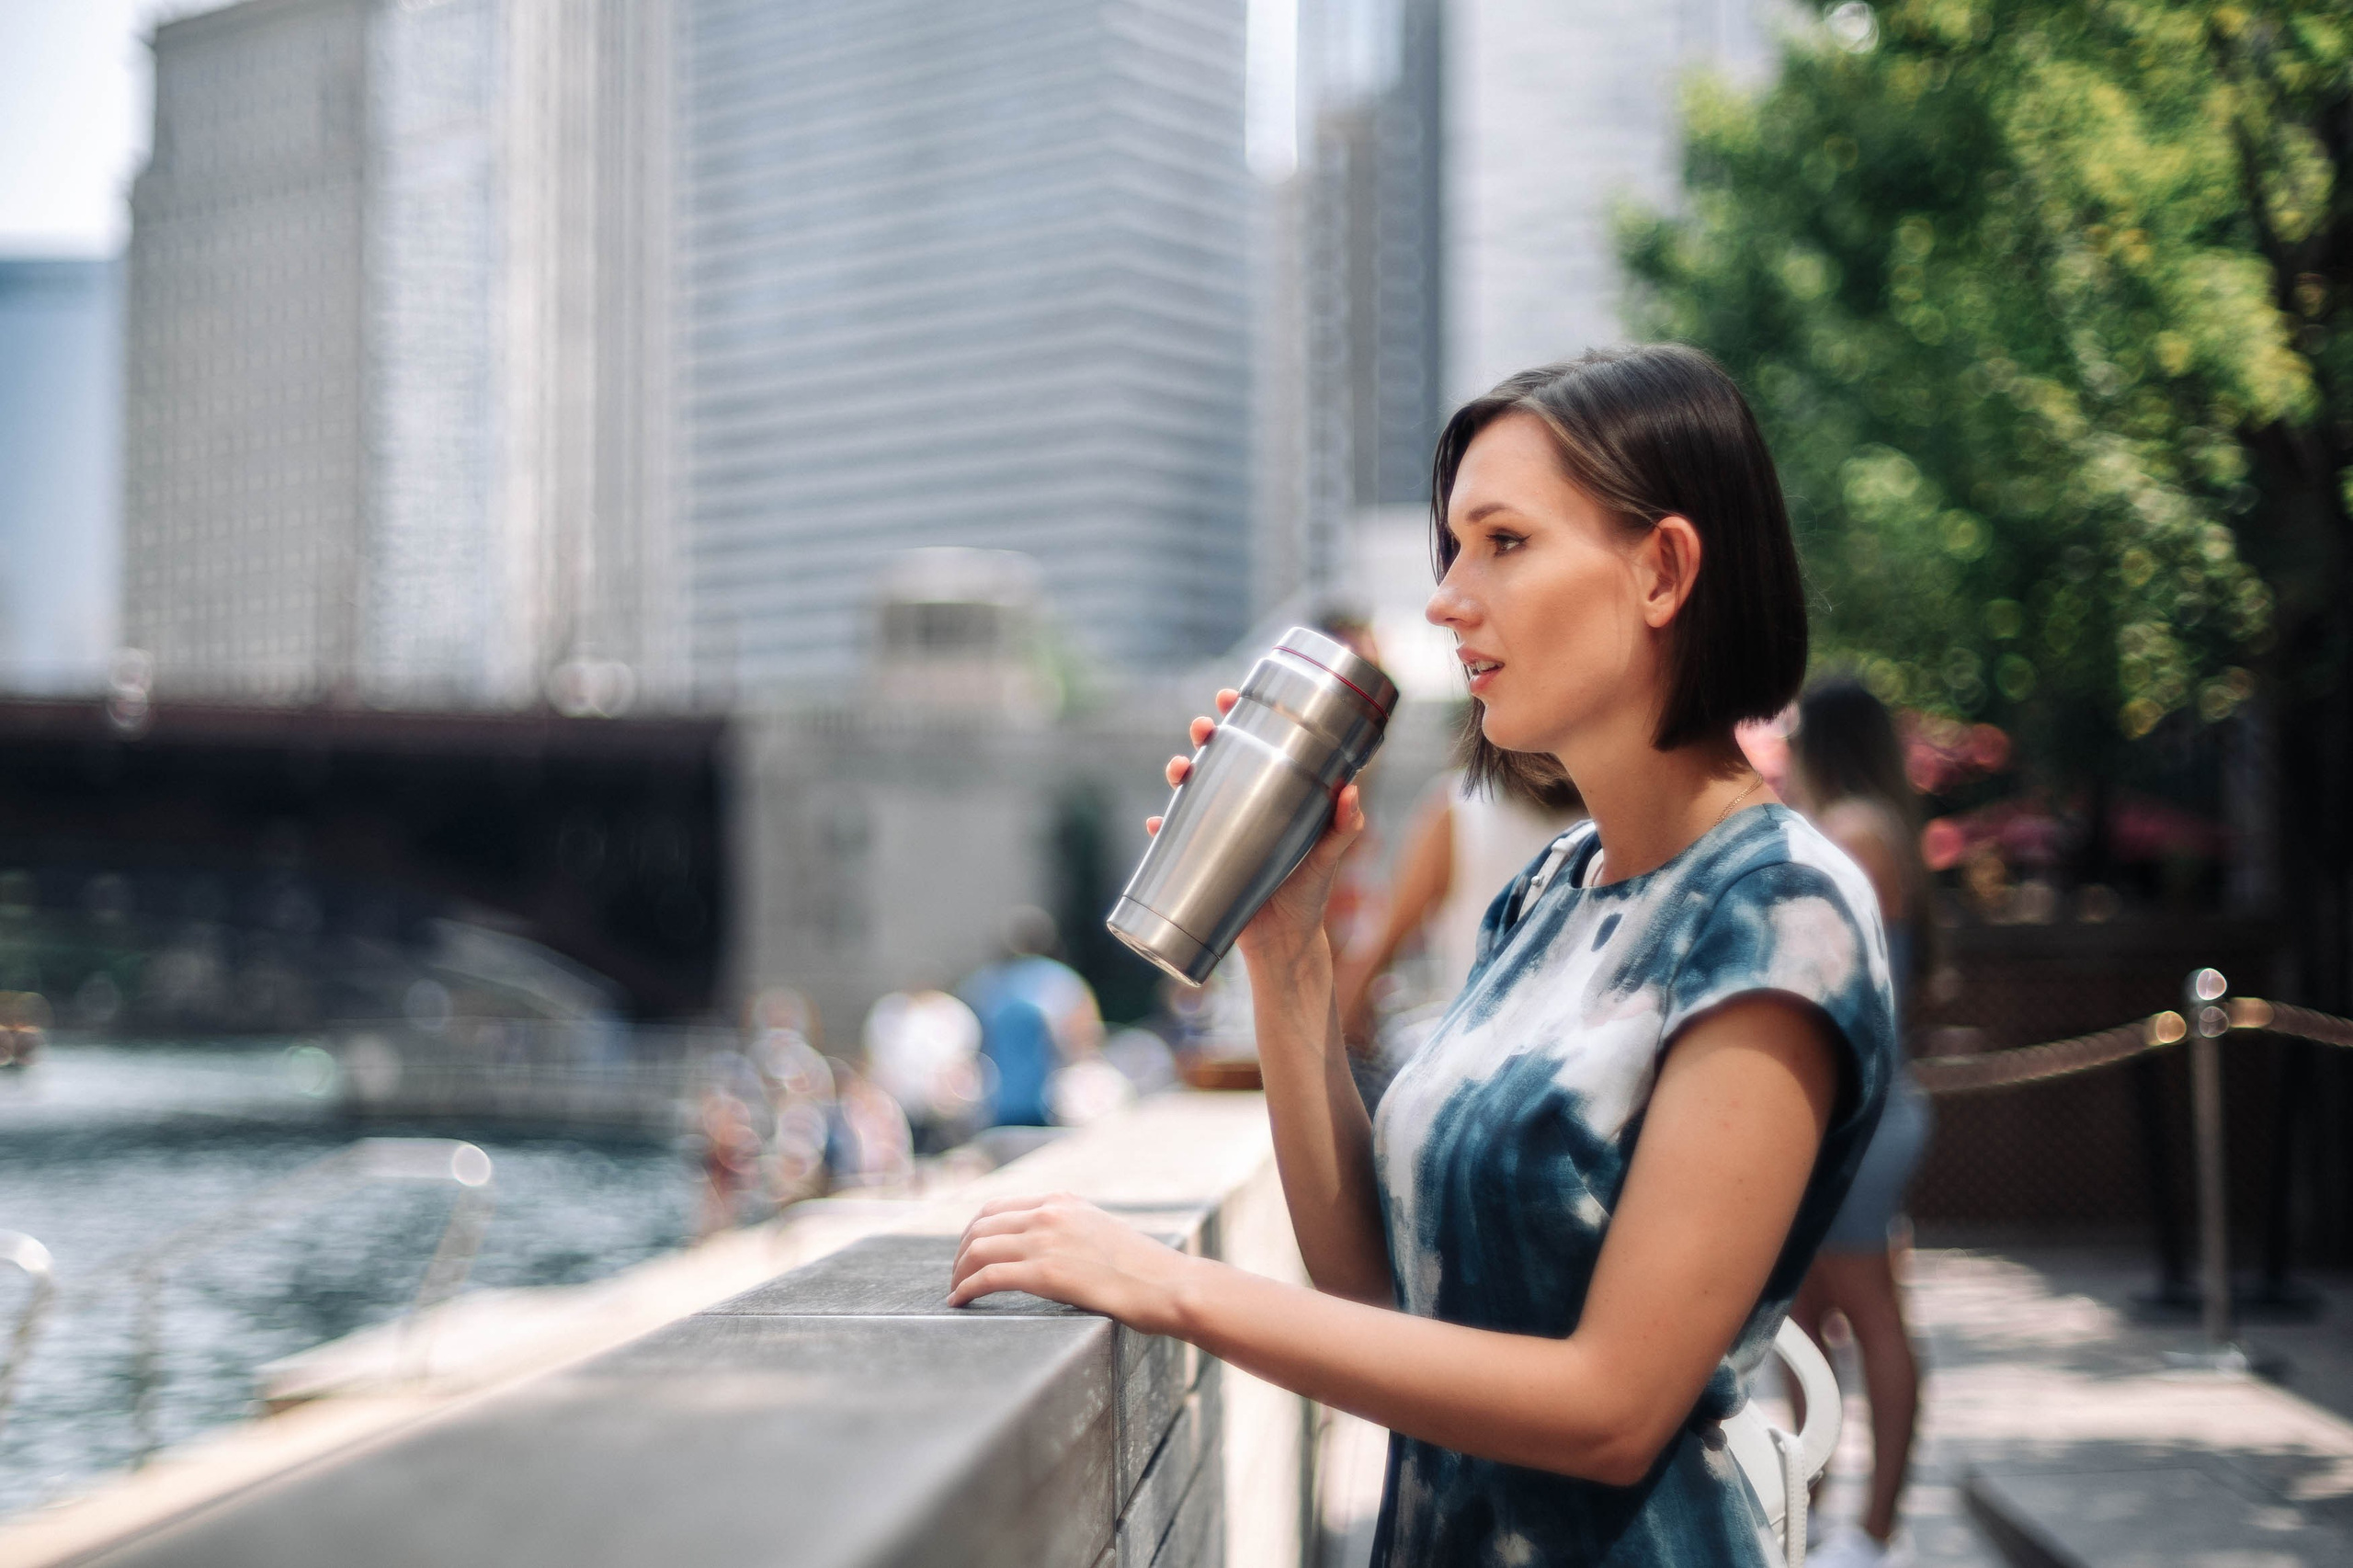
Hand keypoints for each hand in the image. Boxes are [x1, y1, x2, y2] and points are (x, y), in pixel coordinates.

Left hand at [947, 1192, 1201, 1333]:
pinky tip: (959, 1302)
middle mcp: (1050, 1213)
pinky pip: (988, 1276)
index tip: (967, 1254)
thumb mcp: (1102, 1233)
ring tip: (955, 1294)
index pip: (997, 1207)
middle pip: (981, 1225)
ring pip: (978, 1248)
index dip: (974, 1232)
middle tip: (956, 1278)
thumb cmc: (1144, 1271)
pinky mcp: (1046, 1272)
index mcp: (1062, 1202)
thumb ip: (1071, 1232)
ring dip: (958, 1272)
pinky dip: (966, 1289)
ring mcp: (1046, 1240)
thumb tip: (1048, 1251)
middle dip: (960, 1253)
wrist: (1170, 1286)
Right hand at [1146, 690, 1366, 968]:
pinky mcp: (1201, 862)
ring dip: (1179, 775)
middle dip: (1205, 739)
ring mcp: (1218, 834)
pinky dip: (1161, 832)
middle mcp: (1242, 807)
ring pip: (1191, 792)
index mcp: (1272, 795)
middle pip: (1217, 761)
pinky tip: (1155, 826)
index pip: (1255, 746)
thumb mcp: (1330, 857)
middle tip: (1203, 729)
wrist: (1284, 943)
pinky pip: (1173, 842)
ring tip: (1178, 771)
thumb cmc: (1310, 894)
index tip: (1230, 698)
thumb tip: (1351, 791)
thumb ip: (1345, 827)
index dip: (1240, 718)